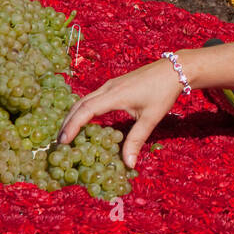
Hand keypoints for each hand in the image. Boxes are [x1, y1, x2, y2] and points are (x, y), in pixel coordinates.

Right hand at [59, 57, 182, 168]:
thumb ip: (136, 140)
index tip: (63, 141)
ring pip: (84, 100)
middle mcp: (108, 88)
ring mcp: (110, 85)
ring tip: (67, 133)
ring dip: (74, 115)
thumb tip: (128, 164)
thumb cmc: (163, 92)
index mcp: (114, 95)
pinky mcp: (114, 85)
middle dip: (68, 122)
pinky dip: (83, 109)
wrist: (174, 70)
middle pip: (79, 104)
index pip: (86, 110)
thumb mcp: (151, 118)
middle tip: (59, 142)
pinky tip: (84, 120)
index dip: (73, 126)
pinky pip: (92, 97)